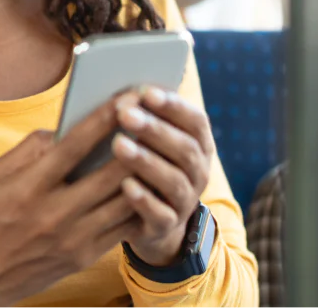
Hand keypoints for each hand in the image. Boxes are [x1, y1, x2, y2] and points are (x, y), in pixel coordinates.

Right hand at [0, 97, 140, 307]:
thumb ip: (33, 146)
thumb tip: (68, 126)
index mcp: (30, 186)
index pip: (74, 145)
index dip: (103, 118)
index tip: (126, 96)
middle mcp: (54, 212)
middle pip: (108, 173)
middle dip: (136, 142)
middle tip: (155, 117)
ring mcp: (73, 237)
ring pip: (123, 201)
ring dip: (145, 172)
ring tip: (160, 148)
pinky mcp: (85, 256)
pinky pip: (122, 227)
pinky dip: (139, 204)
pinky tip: (150, 184)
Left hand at [112, 87, 214, 266]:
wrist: (154, 221)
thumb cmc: (148, 165)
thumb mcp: (153, 142)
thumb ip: (147, 118)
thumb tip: (124, 92)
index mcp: (199, 145)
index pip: (196, 121)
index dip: (174, 106)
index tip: (147, 92)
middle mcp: (199, 172)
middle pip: (185, 149)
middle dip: (155, 129)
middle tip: (126, 114)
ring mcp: (185, 201)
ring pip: (173, 181)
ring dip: (146, 161)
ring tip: (118, 144)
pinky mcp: (166, 226)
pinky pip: (160, 214)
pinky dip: (143, 199)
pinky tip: (125, 185)